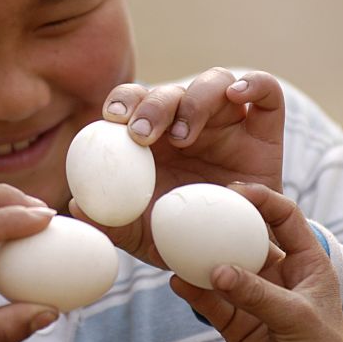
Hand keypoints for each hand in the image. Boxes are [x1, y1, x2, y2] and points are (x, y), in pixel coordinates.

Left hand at [70, 67, 284, 266]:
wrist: (230, 258)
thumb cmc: (180, 240)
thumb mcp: (141, 236)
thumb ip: (110, 223)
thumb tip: (76, 205)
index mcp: (154, 140)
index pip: (134, 102)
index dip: (123, 101)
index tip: (113, 120)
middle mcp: (187, 125)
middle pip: (169, 92)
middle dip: (152, 105)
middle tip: (142, 134)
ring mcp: (226, 125)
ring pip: (213, 83)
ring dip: (194, 100)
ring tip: (182, 136)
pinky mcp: (263, 132)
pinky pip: (266, 94)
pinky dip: (254, 84)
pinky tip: (238, 95)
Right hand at [171, 182, 342, 341]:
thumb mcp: (297, 317)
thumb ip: (257, 294)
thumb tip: (218, 271)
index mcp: (305, 263)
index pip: (285, 218)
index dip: (263, 199)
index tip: (235, 190)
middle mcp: (276, 274)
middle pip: (245, 238)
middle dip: (222, 224)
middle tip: (197, 211)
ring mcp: (252, 295)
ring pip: (221, 268)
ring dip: (200, 259)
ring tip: (176, 248)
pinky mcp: (233, 319)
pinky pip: (208, 300)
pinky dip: (192, 291)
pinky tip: (177, 282)